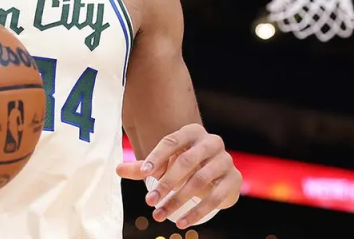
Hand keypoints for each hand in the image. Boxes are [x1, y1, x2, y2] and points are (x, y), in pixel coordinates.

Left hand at [116, 124, 241, 227]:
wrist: (216, 176)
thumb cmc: (185, 166)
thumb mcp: (164, 164)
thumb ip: (143, 167)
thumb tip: (118, 169)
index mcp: (193, 132)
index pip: (172, 141)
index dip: (157, 157)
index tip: (143, 174)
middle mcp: (212, 142)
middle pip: (186, 161)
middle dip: (166, 183)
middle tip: (149, 201)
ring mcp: (226, 160)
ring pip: (200, 180)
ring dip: (178, 200)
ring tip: (161, 215)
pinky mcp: (235, 180)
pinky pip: (216, 197)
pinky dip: (197, 212)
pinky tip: (182, 222)